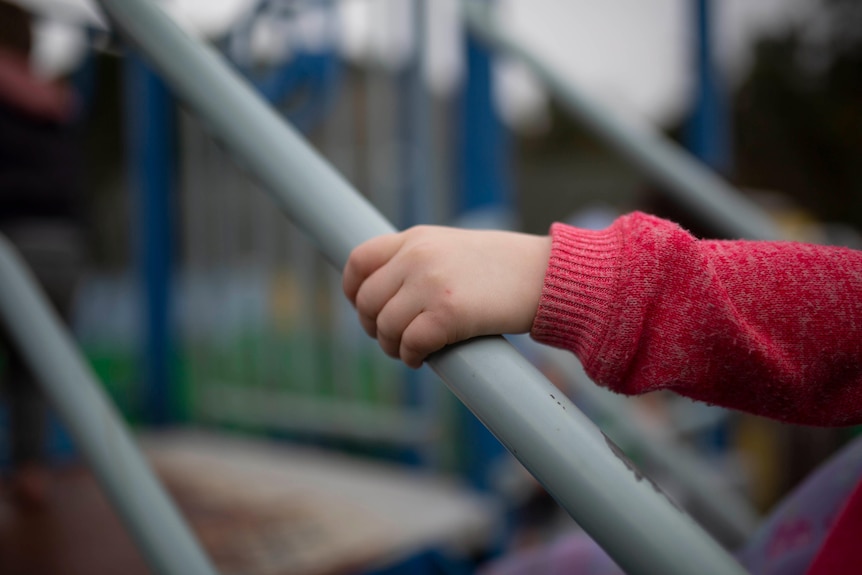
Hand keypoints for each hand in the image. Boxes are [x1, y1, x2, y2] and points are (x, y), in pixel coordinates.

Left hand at [343, 225, 550, 367]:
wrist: (546, 275)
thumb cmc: (504, 267)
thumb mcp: (453, 247)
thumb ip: (418, 260)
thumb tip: (386, 294)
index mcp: (416, 238)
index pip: (359, 260)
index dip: (352, 290)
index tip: (363, 308)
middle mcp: (417, 257)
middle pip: (367, 300)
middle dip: (373, 327)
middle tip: (392, 338)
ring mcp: (431, 284)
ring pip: (385, 326)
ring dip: (393, 347)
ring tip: (410, 351)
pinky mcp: (448, 314)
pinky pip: (410, 344)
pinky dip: (412, 357)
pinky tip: (423, 359)